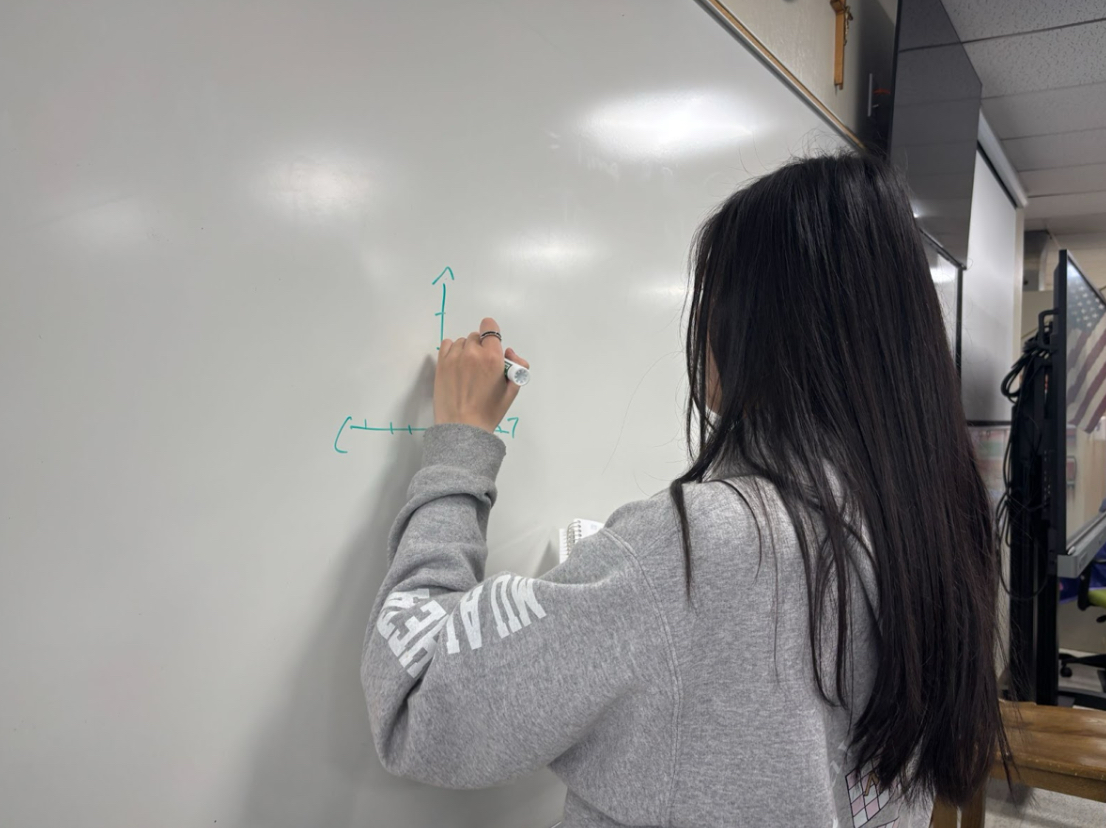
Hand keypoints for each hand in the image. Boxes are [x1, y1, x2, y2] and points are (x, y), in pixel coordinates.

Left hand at [435, 317, 528, 432]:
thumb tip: (508, 352)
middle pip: (477, 337)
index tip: (492, 344)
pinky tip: (457, 364)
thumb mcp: (512, 390)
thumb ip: (517, 366)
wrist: (462, 427)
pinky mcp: (441, 364)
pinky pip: (447, 345)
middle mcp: (473, 353)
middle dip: (481, 348)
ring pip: (462, 342)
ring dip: (467, 350)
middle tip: (482, 366)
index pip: (490, 327)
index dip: (492, 333)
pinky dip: (453, 350)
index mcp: (492, 358)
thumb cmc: (488, 411)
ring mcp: (454, 357)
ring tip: (468, 369)